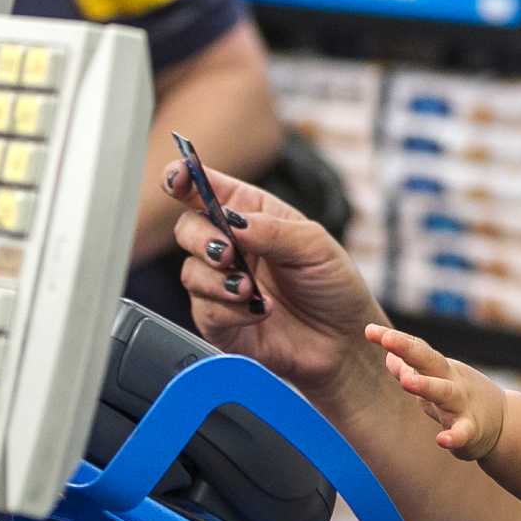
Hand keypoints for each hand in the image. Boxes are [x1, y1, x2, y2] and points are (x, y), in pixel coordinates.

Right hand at [164, 161, 384, 403]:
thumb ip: (272, 230)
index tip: (178, 178)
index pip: (210, 191)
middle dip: (201, 238)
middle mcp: (232, 246)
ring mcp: (221, 285)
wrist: (342, 342)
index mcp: (253, 216)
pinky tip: (261, 311)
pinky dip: (230, 310)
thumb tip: (233, 222)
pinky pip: (204, 310)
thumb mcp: (314, 247)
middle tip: (227, 253)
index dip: (186, 179)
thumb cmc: (333, 286)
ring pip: (191, 272)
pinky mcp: (218, 321)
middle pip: (188, 229)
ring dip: (218, 280)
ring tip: (251, 290)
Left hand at [365, 323, 508, 459]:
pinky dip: (454, 436)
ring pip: (444, 393)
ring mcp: (462, 405)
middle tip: (388, 341)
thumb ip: (411, 369)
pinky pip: (463, 433)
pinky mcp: (472, 431)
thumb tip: (387, 355)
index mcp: (440, 370)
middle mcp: (451, 382)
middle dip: (408, 350)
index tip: (369, 331)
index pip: (416, 350)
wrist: (504, 423)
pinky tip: (442, 440)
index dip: (393, 340)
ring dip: (426, 386)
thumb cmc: (461, 398)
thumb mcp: (437, 380)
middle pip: (429, 361)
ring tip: (407, 381)